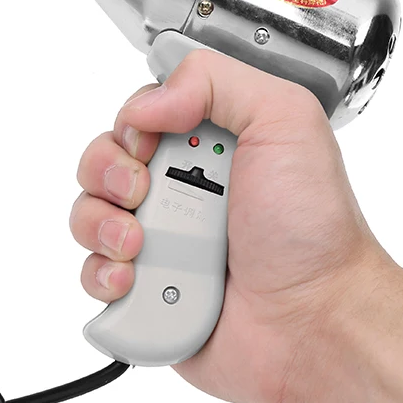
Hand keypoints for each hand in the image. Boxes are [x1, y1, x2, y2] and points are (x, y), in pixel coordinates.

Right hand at [69, 49, 387, 402]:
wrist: (313, 321)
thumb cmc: (310, 228)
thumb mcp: (285, 120)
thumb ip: (217, 81)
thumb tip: (149, 103)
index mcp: (208, 143)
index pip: (140, 112)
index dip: (133, 123)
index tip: (150, 142)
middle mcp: (179, 186)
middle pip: (104, 158)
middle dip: (108, 170)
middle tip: (141, 191)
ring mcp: (159, 237)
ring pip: (88, 212)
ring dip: (100, 223)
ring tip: (138, 244)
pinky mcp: (144, 286)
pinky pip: (92, 271)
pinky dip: (102, 273)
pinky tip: (135, 278)